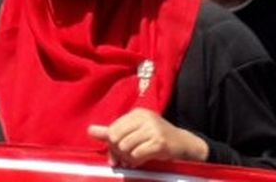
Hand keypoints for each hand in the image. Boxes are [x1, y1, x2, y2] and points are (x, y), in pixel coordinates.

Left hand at [87, 108, 208, 167]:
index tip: (116, 154)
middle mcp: (144, 118)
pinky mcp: (160, 142)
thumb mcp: (135, 132)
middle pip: (116, 138)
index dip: (111, 145)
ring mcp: (153, 129)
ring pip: (125, 147)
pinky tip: (140, 161)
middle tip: (124, 159)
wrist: (186, 145)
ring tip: (133, 160)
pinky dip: (136, 161)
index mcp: (136, 114)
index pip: (112, 130)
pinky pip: (137, 154)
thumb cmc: (157, 139)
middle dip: (118, 152)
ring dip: (127, 158)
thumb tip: (89, 131)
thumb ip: (112, 131)